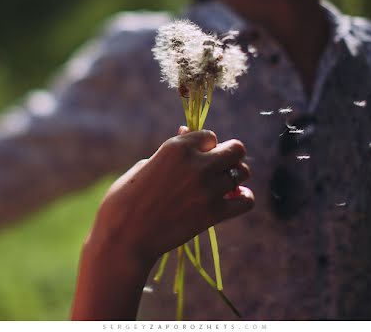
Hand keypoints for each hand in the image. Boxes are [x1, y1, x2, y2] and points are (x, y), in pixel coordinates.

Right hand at [90, 127, 253, 268]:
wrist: (124, 237)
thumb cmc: (126, 198)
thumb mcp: (146, 164)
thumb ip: (173, 151)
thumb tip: (187, 133)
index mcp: (177, 147)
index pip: (210, 136)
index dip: (206, 146)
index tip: (199, 157)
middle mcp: (197, 164)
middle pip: (236, 149)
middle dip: (230, 156)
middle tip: (219, 168)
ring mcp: (208, 189)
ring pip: (242, 173)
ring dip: (235, 177)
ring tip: (224, 186)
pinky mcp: (213, 213)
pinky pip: (246, 200)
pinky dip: (243, 199)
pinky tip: (232, 200)